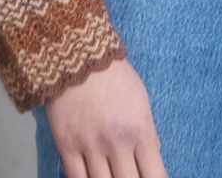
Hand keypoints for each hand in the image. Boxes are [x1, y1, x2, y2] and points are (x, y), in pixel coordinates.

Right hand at [44, 57, 167, 177]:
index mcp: (140, 131)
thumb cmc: (115, 75)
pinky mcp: (66, 146)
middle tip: (128, 176)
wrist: (76, 56)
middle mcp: (117, 144)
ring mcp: (90, 147)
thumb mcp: (141, 99)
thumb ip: (148, 132)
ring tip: (112, 176)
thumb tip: (153, 156)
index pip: (155, 176)